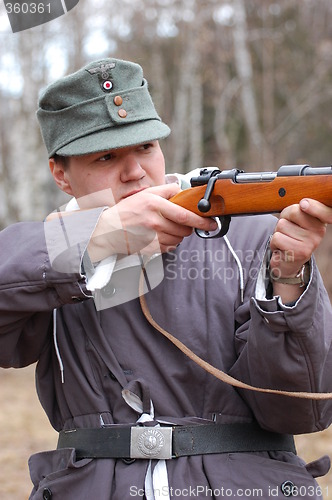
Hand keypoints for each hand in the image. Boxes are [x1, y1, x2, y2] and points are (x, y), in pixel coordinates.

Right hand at [88, 183, 216, 260]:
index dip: (202, 221)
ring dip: (178, 235)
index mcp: (155, 205)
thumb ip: (167, 190)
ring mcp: (152, 237)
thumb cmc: (127, 211)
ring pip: (178, 240)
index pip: (185, 215)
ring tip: (167, 228)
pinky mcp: (150, 248)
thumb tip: (184, 192)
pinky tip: (160, 236)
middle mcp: (154, 221)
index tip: (211, 223)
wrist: (109, 229)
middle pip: (185, 230)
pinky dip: (169, 243)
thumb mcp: (146, 193)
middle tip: (185, 224)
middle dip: (189, 228)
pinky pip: (170, 248)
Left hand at [269, 199, 331, 300]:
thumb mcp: (294, 219)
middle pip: (293, 212)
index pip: (323, 210)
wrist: (288, 261)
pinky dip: (274, 243)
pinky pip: (277, 238)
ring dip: (277, 233)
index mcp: (320, 221)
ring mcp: (311, 243)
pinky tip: (282, 249)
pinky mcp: (300, 253)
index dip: (314, 206)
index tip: (304, 204)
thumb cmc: (290, 235)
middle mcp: (320, 232)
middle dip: (284, 220)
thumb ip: (296, 209)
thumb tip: (303, 205)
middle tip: (288, 231)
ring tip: (285, 240)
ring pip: (282, 225)